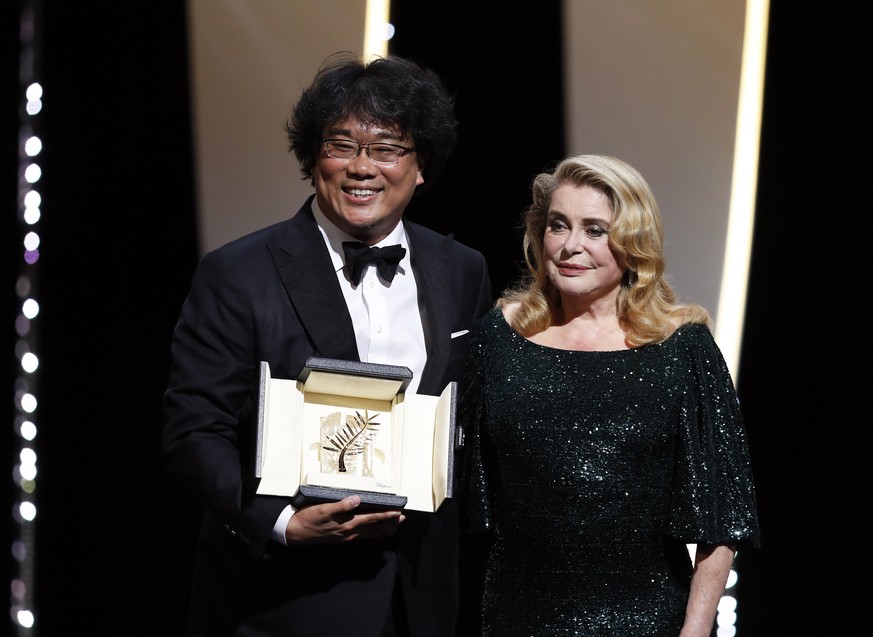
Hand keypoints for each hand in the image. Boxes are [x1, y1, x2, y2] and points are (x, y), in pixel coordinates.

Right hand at [284, 495, 405, 544]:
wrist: (294, 532)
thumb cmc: (308, 519)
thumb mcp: (323, 509)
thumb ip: (341, 505)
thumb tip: (356, 500)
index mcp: (347, 524)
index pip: (372, 519)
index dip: (386, 515)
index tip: (398, 512)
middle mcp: (349, 533)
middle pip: (374, 529)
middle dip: (389, 524)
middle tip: (402, 519)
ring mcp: (345, 537)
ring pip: (369, 534)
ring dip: (382, 530)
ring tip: (392, 526)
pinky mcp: (340, 538)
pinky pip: (361, 536)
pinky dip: (371, 533)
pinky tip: (371, 530)